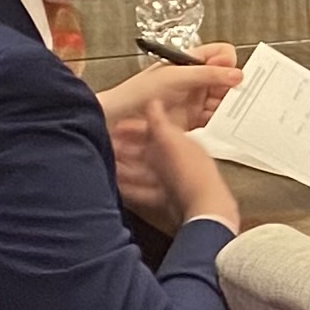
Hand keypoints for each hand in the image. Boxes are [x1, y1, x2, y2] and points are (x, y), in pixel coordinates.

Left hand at [97, 57, 241, 136]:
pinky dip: (222, 120)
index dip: (230, 63)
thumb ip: (207, 74)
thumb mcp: (176, 77)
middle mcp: (194, 80)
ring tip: (235, 111)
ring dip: (230, 104)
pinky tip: (226, 123)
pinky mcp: (192, 120)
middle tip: (242, 95)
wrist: (117, 120)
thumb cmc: (138, 93)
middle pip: (225, 78)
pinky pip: (214, 118)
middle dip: (234, 86)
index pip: (221, 54)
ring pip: (222, 99)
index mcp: (190, 62)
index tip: (233, 75)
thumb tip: (237, 73)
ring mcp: (193, 100)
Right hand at [112, 97, 239, 232]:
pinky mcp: (169, 201)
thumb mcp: (171, 141)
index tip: (115, 127)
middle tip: (106, 147)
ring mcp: (174, 181)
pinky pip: (146, 191)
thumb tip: (153, 100)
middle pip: (149, 152)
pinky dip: (131, 188)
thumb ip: (159, 122)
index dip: (135, 128)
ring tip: (106, 166)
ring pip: (145, 172)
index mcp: (181, 142)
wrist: (203, 209)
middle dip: (127, 149)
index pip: (156, 131)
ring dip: (126, 168)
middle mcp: (178, 160)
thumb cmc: (189, 171)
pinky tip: (116, 187)